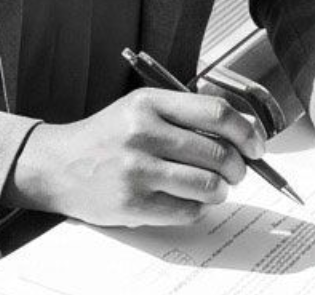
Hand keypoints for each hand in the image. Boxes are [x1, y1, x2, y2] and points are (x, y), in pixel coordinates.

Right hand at [4, 89, 266, 226]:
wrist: (58, 165)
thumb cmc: (107, 137)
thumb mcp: (139, 109)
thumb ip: (184, 114)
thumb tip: (242, 133)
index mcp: (148, 103)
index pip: (216, 113)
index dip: (246, 131)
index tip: (256, 145)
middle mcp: (142, 133)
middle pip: (218, 153)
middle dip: (238, 168)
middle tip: (235, 172)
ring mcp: (137, 170)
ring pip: (208, 185)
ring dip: (221, 191)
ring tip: (213, 188)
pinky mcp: (133, 203)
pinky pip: (189, 211)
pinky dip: (196, 209)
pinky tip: (184, 199)